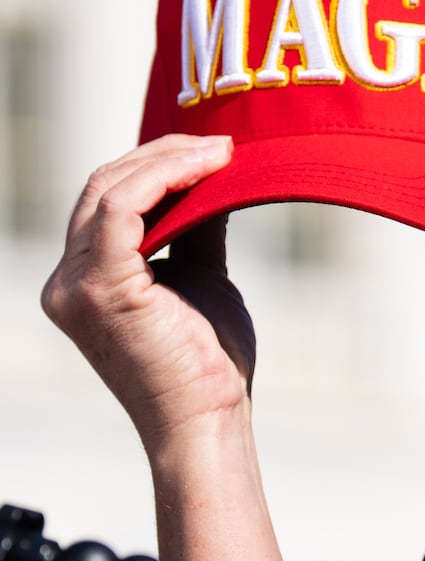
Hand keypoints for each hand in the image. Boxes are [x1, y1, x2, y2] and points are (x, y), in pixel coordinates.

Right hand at [41, 134, 248, 449]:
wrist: (211, 417)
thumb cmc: (210, 359)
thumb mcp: (201, 276)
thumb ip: (195, 229)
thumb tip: (214, 177)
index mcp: (83, 277)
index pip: (106, 197)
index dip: (157, 163)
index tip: (213, 148)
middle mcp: (66, 280)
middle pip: (103, 186)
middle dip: (165, 154)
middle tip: (221, 142)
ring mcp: (75, 285)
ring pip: (110, 189)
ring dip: (170, 161)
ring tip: (222, 152)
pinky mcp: (100, 288)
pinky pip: (121, 210)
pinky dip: (164, 179)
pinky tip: (207, 169)